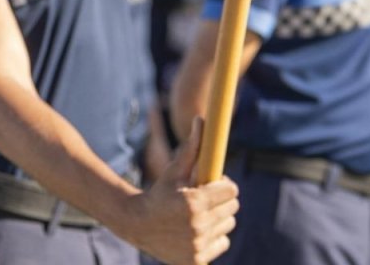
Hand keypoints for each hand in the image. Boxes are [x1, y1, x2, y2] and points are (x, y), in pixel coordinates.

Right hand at [119, 118, 238, 264]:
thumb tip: (202, 119)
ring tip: (199, 216)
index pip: (232, 191)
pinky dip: (214, 239)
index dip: (224, 186)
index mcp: (195, 203)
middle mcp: (197, 227)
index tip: (213, 185)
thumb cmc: (159, 193)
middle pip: (232, 209)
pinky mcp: (196, 261)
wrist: (137, 225)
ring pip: (228, 226)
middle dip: (222, 201)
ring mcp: (197, 246)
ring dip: (218, 219)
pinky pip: (222, 244)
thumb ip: (192, 147)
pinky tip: (197, 232)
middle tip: (205, 200)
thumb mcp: (174, 170)